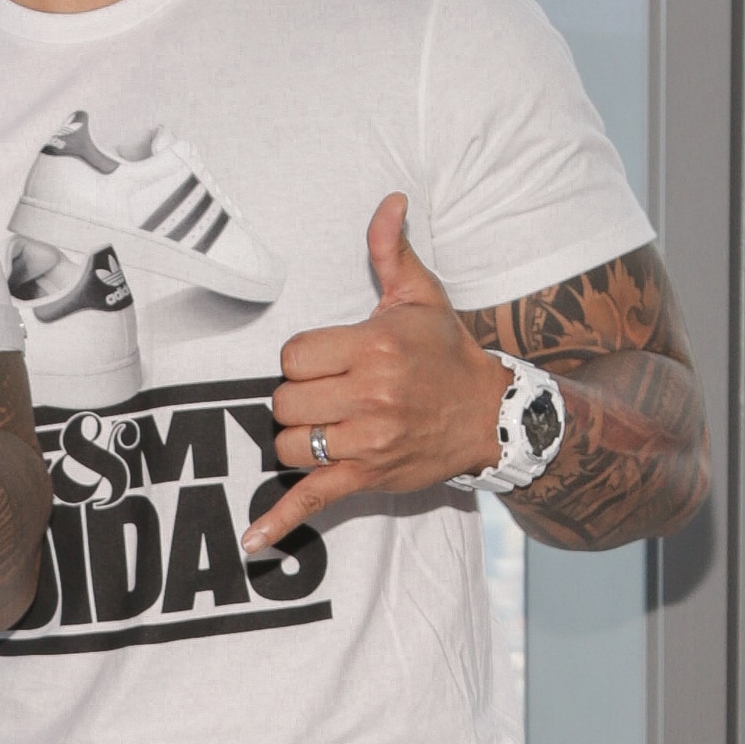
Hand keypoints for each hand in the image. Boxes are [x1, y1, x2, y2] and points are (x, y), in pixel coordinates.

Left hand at [244, 192, 505, 550]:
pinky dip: (281, 521)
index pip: (292, 356)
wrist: (491, 415)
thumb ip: (390, 251)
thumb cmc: (445, 353)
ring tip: (329, 427)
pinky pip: (313, 499)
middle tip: (329, 395)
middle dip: (298, 399)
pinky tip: (253, 542)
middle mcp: (371, 394)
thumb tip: (389, 201)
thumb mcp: (421, 297)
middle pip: (283, 401)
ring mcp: (368, 441)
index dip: (302, 360)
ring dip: (297, 439)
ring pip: (289, 444)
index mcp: (374, 346)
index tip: (328, 361)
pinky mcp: (368, 478)